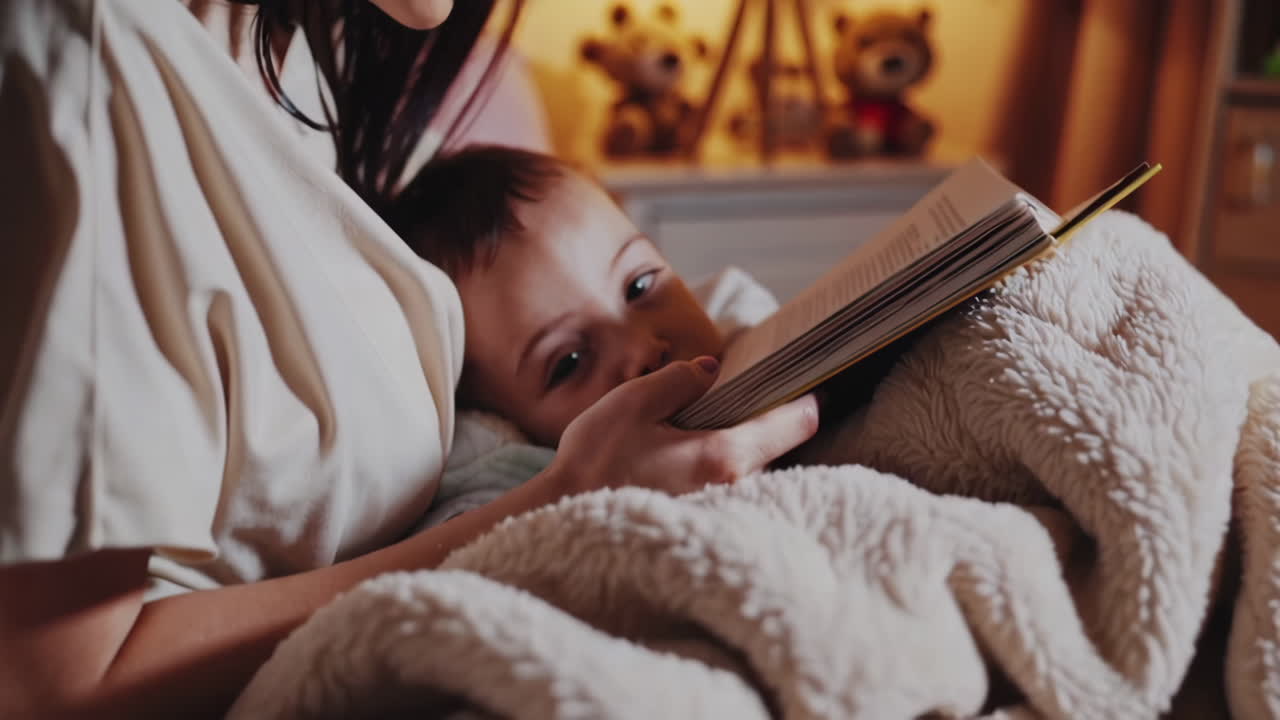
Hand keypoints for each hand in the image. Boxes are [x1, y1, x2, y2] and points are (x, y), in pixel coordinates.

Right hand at [545, 357, 819, 496]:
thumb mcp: (631, 404)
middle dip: (773, 423)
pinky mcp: (708, 527)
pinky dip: (728, 472)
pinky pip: (734, 493)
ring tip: (725, 424)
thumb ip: (678, 381)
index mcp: (723, 456)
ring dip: (748, 450)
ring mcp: (723, 514)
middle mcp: (735, 490)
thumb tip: (712, 370)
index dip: (806, 398)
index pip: (793, 424)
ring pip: (755, 472)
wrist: (562, 522)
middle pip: (777, 449)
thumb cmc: (594, 465)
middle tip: (760, 395)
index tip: (812, 381)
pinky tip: (701, 458)